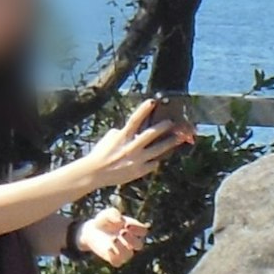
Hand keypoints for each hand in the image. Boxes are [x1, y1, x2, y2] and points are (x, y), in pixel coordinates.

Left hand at [73, 206, 149, 267]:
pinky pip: (117, 262)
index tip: (126, 225)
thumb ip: (114, 214)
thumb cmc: (104, 220)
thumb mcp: (108, 214)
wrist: (91, 230)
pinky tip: (108, 248)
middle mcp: (130, 242)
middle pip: (139, 245)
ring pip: (129, 255)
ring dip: (122, 248)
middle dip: (132, 239)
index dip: (138, 229)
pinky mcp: (113, 258)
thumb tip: (120, 220)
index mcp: (134, 230)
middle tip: (122, 232)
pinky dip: (114, 257)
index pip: (143, 231)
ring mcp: (123, 251)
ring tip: (113, 239)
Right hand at [76, 98, 190, 187]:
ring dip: (169, 143)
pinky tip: (161, 157)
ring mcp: (136, 160)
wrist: (95, 173)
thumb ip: (122, 132)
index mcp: (122, 137)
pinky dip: (156, 160)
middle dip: (163, 126)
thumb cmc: (101, 153)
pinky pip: (153, 164)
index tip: (152, 101)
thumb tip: (132, 129)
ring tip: (178, 138)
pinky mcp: (139, 171)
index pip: (134, 120)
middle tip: (173, 121)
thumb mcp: (109, 138)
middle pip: (151, 134)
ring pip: (157, 150)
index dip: (143, 109)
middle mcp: (131, 147)